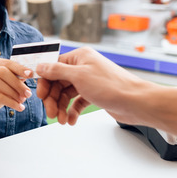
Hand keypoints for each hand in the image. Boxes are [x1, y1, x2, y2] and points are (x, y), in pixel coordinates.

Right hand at [0, 58, 32, 120]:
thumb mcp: (9, 84)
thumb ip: (17, 77)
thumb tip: (28, 74)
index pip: (7, 63)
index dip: (20, 68)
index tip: (31, 74)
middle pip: (2, 72)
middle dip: (17, 83)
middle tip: (28, 93)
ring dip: (14, 93)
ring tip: (22, 100)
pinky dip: (11, 102)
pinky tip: (19, 107)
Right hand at [35, 47, 154, 124]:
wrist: (136, 102)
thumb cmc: (113, 86)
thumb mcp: (79, 76)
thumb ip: (56, 71)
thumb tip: (41, 66)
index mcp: (80, 57)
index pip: (53, 68)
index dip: (45, 82)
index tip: (41, 96)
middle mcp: (83, 67)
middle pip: (58, 83)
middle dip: (53, 99)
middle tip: (52, 113)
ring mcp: (89, 81)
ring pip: (67, 94)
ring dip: (62, 108)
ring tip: (62, 120)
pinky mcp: (94, 93)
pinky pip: (77, 102)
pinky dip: (72, 111)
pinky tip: (71, 120)